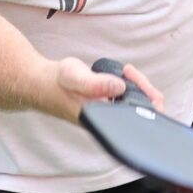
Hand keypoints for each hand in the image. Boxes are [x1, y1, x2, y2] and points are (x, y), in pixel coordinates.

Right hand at [39, 57, 164, 121]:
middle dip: (146, 89)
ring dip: (140, 86)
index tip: (132, 78)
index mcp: (104, 120)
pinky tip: (125, 74)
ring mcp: (112, 115)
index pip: (140, 120)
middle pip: (146, 113)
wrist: (44, 85)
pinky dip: (134, 85)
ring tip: (127, 71)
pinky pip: (133, 100)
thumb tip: (120, 87)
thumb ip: (95, 83)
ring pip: (141, 105)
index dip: (148, 100)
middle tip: (129, 71)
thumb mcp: (74, 77)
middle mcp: (111, 121)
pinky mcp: (111, 107)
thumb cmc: (58, 82)